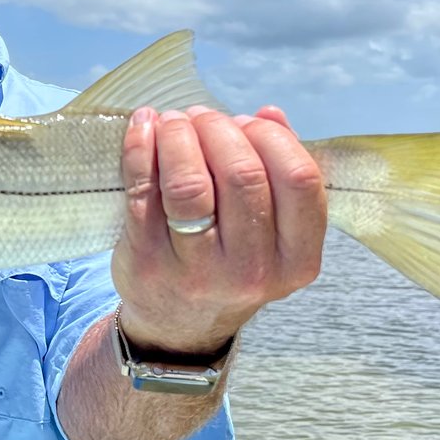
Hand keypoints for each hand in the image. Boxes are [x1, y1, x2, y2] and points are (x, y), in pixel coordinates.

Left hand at [110, 105, 326, 354]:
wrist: (179, 326)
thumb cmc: (230, 262)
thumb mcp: (271, 233)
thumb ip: (279, 172)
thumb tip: (268, 114)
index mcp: (296, 259)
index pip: (299, 180)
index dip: (270, 137)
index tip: (246, 123)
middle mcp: (251, 271)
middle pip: (241, 174)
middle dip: (218, 129)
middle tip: (201, 117)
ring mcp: (196, 270)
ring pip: (189, 183)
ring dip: (179, 135)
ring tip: (173, 121)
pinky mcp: (148, 261)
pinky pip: (142, 190)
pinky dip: (140, 147)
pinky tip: (143, 128)